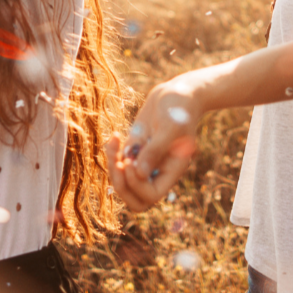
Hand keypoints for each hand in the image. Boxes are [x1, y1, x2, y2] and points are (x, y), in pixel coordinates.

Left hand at [105, 79, 200, 211]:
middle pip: (135, 199)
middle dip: (121, 184)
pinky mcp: (134, 150)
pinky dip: (111, 152)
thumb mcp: (170, 127)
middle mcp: (157, 171)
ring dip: (113, 166)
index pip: (151, 195)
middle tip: (119, 163)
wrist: (178, 93)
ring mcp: (144, 162)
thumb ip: (156, 150)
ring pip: (123, 182)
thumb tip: (139, 173)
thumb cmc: (180, 107)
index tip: (132, 161)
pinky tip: (115, 136)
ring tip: (115, 142)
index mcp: (172, 171)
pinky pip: (118, 163)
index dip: (136, 184)